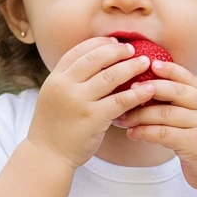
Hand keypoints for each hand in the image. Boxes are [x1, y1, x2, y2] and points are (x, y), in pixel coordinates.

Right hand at [27, 37, 157, 170]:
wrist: (47, 155)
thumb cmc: (54, 127)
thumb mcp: (54, 96)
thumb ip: (70, 80)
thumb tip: (94, 63)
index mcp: (56, 78)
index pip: (79, 51)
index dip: (99, 43)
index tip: (114, 41)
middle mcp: (65, 86)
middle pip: (96, 58)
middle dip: (117, 50)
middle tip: (133, 49)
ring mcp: (79, 101)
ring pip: (110, 76)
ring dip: (131, 67)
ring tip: (145, 63)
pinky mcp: (93, 118)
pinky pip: (120, 101)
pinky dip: (137, 93)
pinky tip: (149, 89)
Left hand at [114, 58, 196, 191]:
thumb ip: (185, 106)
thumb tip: (152, 91)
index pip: (188, 78)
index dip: (170, 70)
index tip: (150, 64)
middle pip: (176, 92)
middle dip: (150, 89)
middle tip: (128, 90)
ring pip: (166, 114)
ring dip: (141, 115)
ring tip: (124, 118)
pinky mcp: (195, 145)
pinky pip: (163, 134)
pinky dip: (144, 132)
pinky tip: (132, 134)